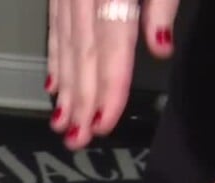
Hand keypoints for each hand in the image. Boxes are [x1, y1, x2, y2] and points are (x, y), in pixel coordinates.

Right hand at [46, 0, 179, 148]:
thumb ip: (162, 5)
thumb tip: (161, 46)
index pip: (111, 48)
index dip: (108, 88)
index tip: (103, 122)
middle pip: (83, 56)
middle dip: (80, 101)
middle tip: (78, 137)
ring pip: (65, 48)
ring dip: (64, 90)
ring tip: (62, 123)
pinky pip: (53, 29)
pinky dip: (54, 60)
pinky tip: (53, 85)